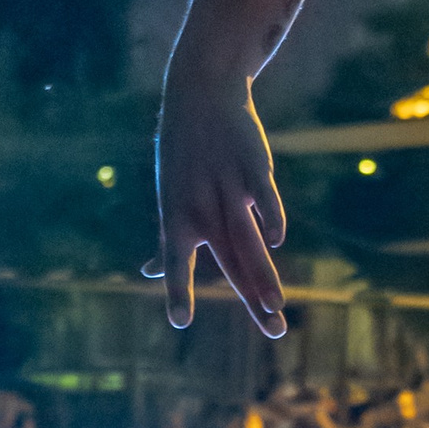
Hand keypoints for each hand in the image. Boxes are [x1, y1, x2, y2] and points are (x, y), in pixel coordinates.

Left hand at [147, 68, 286, 336]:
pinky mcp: (253, 166)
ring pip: (247, 237)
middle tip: (274, 331)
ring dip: (264, 272)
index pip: (177, 261)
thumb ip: (167, 241)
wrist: (201, 96)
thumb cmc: (182, 155)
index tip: (180, 322)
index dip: (178, 290)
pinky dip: (269, 215)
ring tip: (278, 305)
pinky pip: (262, 194)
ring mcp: (228, 186)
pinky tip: (277, 238)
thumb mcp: (169, 197)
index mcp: (178, 217)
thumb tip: (151, 273)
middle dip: (251, 297)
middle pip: (230, 260)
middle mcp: (202, 207)